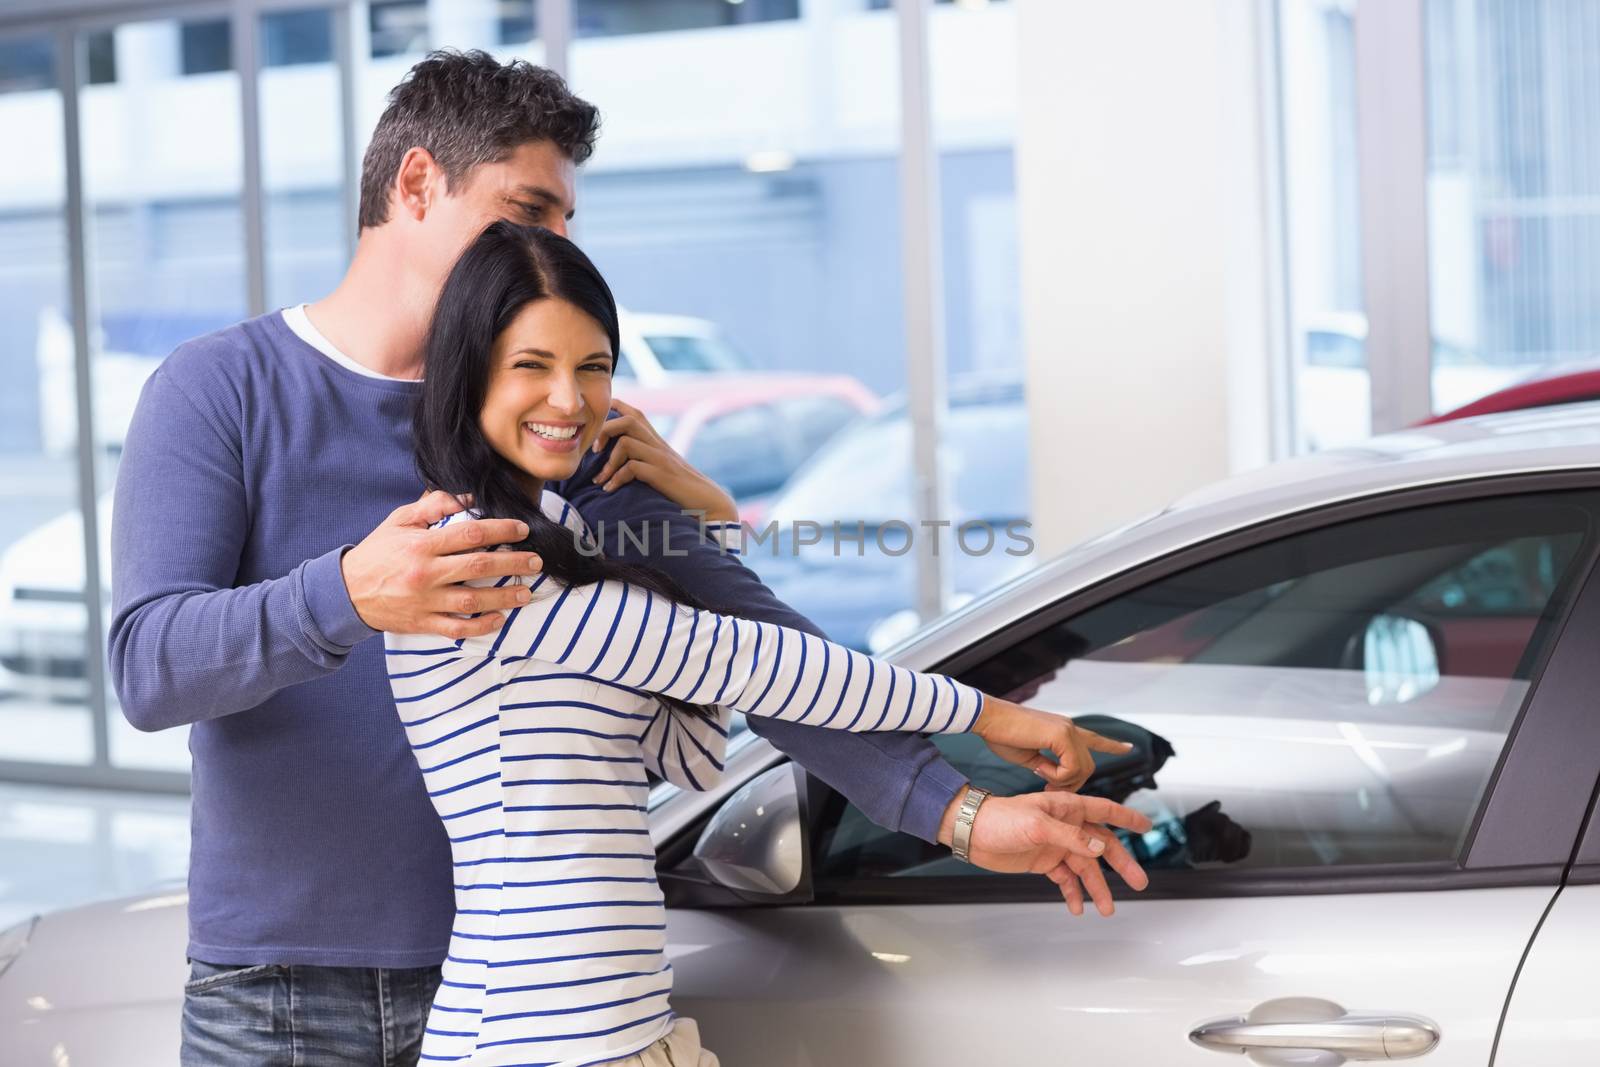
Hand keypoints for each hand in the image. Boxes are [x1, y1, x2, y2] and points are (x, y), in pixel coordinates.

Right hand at [340, 489, 542, 637]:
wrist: (345, 591)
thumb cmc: (377, 552)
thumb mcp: (399, 520)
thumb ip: (433, 505)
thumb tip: (467, 497)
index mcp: (421, 545)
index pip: (469, 534)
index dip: (500, 531)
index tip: (522, 530)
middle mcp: (426, 574)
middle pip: (478, 568)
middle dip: (513, 564)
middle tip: (536, 561)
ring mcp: (425, 601)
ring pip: (472, 601)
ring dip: (504, 598)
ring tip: (527, 593)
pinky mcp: (423, 623)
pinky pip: (457, 628)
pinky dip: (481, 626)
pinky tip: (500, 619)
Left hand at [590, 398, 738, 520]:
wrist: (708, 502)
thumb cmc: (682, 489)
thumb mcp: (662, 469)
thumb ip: (644, 460)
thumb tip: (618, 464)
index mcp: (657, 441)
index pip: (635, 413)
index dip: (613, 408)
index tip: (595, 422)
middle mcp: (659, 445)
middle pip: (629, 420)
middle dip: (604, 430)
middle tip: (594, 451)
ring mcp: (661, 458)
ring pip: (626, 442)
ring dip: (607, 462)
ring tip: (599, 480)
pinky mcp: (662, 475)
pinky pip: (632, 468)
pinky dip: (616, 479)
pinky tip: (610, 490)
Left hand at [939, 790, 1152, 915]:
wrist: (973, 832)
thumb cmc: (1001, 818)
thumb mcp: (1037, 824)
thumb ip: (1070, 837)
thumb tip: (1100, 849)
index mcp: (1067, 808)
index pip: (1105, 811)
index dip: (1127, 818)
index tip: (1148, 825)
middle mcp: (1066, 826)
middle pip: (1102, 846)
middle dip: (1121, 864)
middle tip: (1139, 882)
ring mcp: (1056, 845)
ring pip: (1085, 867)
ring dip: (1096, 887)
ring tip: (1106, 908)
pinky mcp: (1043, 861)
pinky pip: (1065, 878)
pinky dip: (1072, 892)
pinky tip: (1077, 907)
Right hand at [971, 695, 1133, 790]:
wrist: (987, 718)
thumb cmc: (1001, 735)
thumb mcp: (1028, 755)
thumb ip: (1046, 764)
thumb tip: (1055, 777)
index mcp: (1062, 730)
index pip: (1094, 738)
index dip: (1111, 745)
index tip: (1129, 747)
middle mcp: (1070, 728)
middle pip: (1088, 766)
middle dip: (1072, 784)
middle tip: (1048, 788)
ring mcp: (1068, 730)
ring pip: (1083, 769)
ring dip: (1062, 781)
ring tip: (1040, 776)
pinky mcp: (1062, 734)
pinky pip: (1070, 767)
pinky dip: (1056, 775)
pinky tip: (1038, 768)